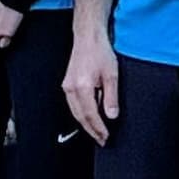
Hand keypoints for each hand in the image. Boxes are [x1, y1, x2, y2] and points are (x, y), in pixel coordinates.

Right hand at [62, 25, 119, 140]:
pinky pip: (73, 105)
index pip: (90, 115)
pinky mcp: (67, 84)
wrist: (88, 38)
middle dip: (92, 130)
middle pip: (80, 117)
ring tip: (97, 133)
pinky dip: (82, 114)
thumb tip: (111, 116)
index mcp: (82, 87)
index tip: (106, 137)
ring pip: (75, 112)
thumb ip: (111, 97)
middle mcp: (71, 89)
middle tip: (102, 140)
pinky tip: (90, 117)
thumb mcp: (112, 75)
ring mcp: (67, 87)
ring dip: (86, 124)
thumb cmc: (100, 52)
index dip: (98, 129)